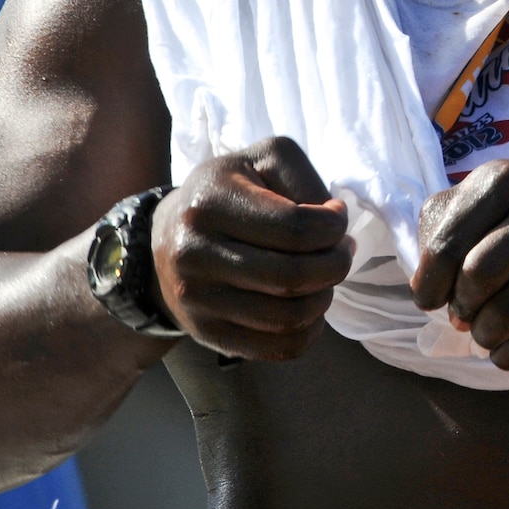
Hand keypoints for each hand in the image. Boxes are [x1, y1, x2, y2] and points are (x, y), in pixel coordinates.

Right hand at [151, 136, 351, 359]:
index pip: (295, 228)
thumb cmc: (229, 192)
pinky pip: (278, 348)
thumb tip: (333, 222)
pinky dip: (309, 332)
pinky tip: (310, 307)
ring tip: (325, 278)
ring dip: (324, 298)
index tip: (336, 220)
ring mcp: (197, 299)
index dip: (333, 228)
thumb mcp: (263, 160)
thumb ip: (304, 179)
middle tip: (341, 252)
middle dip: (336, 265)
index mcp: (210, 203)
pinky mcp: (207, 333)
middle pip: (293, 277)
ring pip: (289, 318)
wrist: (167, 237)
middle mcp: (195, 254)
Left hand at [410, 159, 508, 370]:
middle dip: (460, 307)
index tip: (431, 299)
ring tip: (485, 332)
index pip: (446, 244)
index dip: (428, 284)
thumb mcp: (475, 212)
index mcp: (504, 179)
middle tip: (462, 314)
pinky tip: (506, 349)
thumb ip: (438, 237)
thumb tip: (428, 291)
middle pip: (479, 275)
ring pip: (508, 311)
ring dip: (484, 335)